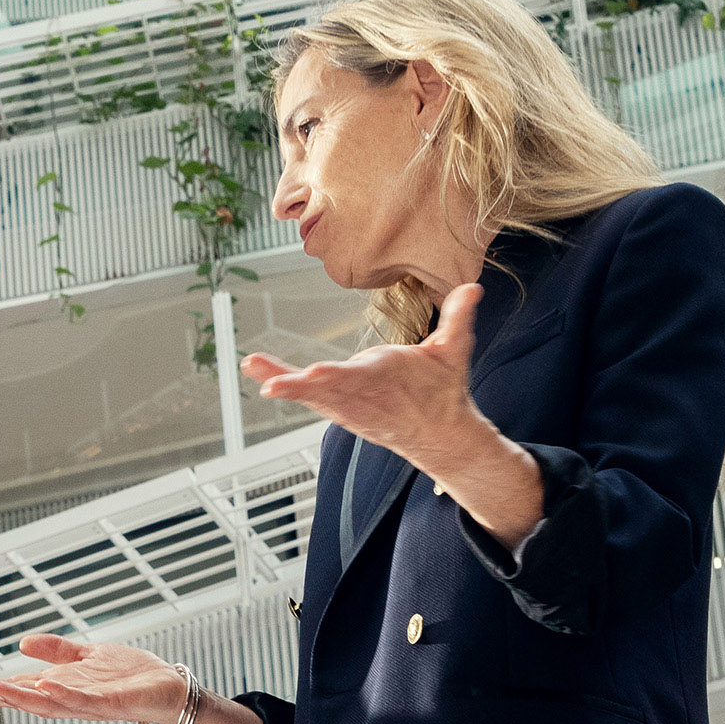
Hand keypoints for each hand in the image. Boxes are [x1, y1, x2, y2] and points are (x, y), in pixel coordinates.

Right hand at [0, 634, 276, 723]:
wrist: (172, 690)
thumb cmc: (132, 677)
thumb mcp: (88, 657)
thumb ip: (57, 651)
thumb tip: (21, 645)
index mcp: (61, 689)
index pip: (19, 690)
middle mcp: (70, 701)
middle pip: (26, 701)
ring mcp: (89, 704)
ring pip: (49, 703)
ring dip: (22, 697)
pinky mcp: (112, 703)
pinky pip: (84, 701)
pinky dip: (64, 695)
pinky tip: (46, 685)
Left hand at [243, 284, 543, 546]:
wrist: (439, 436)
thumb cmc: (444, 390)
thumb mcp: (455, 352)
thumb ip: (459, 318)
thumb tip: (472, 287)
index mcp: (389, 376)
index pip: (361, 376)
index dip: (337, 378)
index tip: (315, 376)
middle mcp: (363, 394)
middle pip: (327, 389)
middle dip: (299, 387)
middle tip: (271, 386)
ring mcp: (348, 406)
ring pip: (310, 395)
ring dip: (280, 380)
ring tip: (252, 365)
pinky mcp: (340, 410)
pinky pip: (308, 398)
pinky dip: (284, 385)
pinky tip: (262, 377)